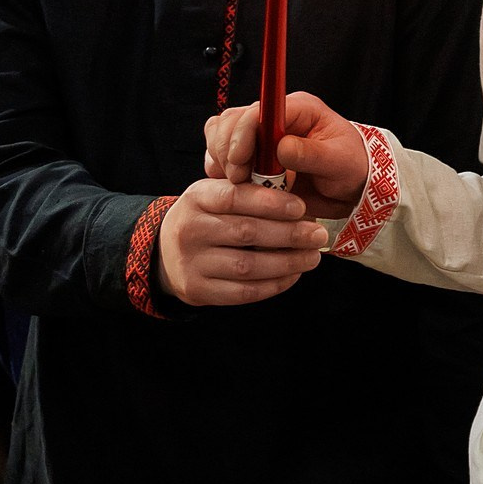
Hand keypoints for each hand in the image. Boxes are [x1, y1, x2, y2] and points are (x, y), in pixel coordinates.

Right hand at [155, 177, 326, 305]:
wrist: (165, 253)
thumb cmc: (206, 218)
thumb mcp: (215, 195)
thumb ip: (247, 192)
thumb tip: (296, 198)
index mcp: (196, 198)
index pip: (235, 197)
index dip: (271, 203)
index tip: (301, 207)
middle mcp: (190, 230)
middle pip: (246, 232)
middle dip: (289, 234)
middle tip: (317, 234)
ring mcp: (192, 263)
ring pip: (248, 265)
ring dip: (287, 262)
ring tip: (312, 257)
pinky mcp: (198, 291)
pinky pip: (243, 291)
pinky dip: (274, 284)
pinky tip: (293, 275)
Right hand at [204, 94, 367, 218]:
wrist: (350, 188)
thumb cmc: (351, 168)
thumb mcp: (340, 162)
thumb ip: (312, 154)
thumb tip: (281, 148)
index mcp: (299, 109)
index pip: (260, 109)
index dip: (243, 132)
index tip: (239, 159)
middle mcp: (275, 117)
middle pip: (232, 119)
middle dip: (228, 148)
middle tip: (238, 178)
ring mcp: (261, 135)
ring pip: (221, 134)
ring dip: (222, 159)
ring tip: (238, 183)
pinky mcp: (252, 155)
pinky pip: (223, 155)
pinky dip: (221, 169)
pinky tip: (234, 186)